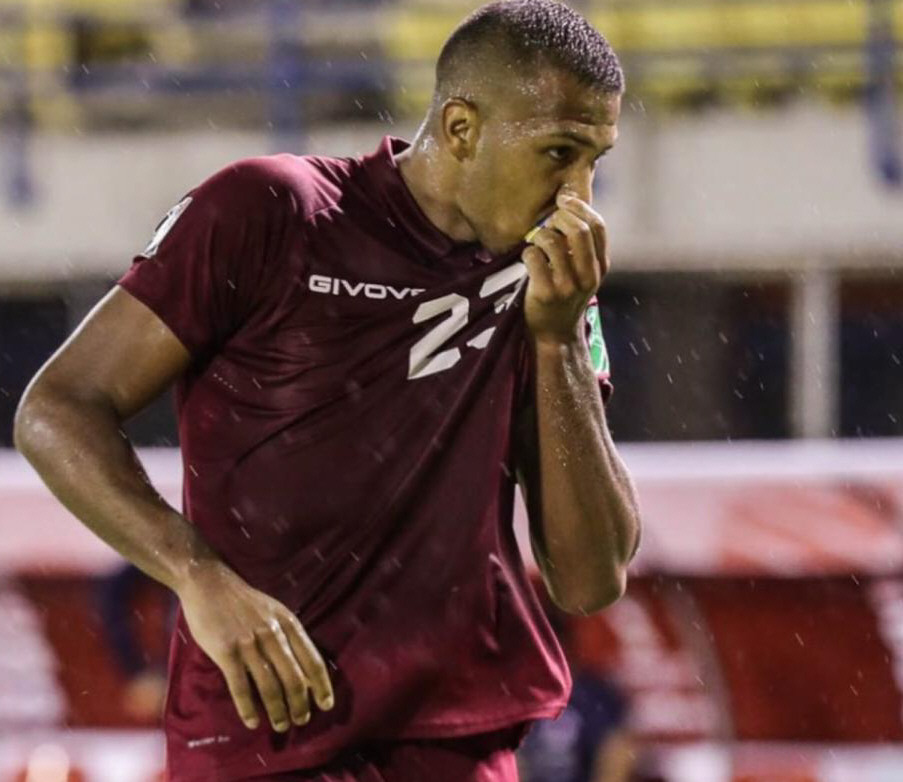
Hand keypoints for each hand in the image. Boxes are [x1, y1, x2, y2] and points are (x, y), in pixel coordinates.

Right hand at [177, 561, 333, 731]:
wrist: (209, 583)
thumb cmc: (245, 601)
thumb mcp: (275, 611)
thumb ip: (289, 636)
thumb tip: (305, 669)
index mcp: (288, 623)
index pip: (312, 660)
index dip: (322, 686)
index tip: (326, 705)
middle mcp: (272, 634)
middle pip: (294, 678)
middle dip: (300, 704)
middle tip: (301, 721)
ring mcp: (249, 643)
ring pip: (270, 686)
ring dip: (278, 710)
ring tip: (281, 725)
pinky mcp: (226, 651)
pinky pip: (240, 686)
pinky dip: (248, 707)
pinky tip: (253, 721)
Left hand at [521, 191, 609, 344]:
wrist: (555, 333)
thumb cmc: (566, 295)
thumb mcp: (584, 273)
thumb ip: (583, 247)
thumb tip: (569, 206)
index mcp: (601, 266)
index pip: (598, 226)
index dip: (580, 207)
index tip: (564, 199)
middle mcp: (588, 276)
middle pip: (578, 230)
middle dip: (559, 217)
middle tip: (548, 222)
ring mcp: (568, 286)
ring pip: (553, 241)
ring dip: (540, 235)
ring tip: (536, 243)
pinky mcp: (546, 294)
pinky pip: (533, 257)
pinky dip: (527, 253)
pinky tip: (529, 260)